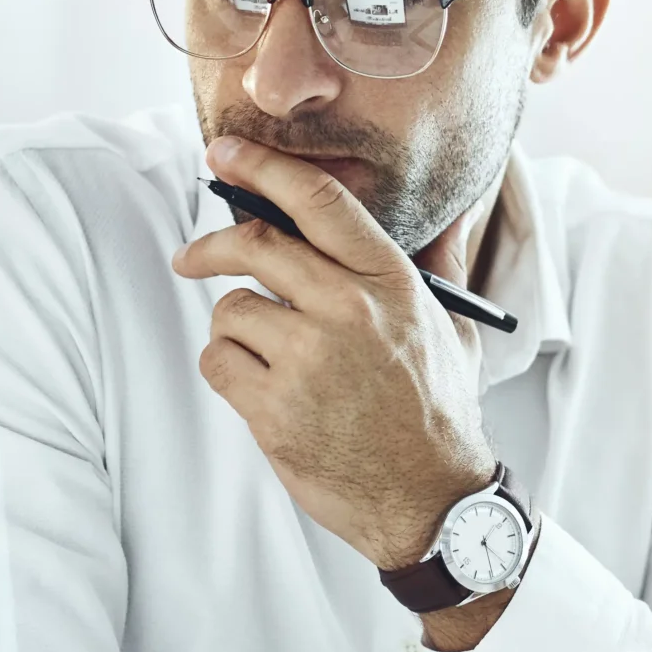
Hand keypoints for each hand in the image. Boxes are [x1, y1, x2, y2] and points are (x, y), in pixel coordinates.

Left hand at [174, 136, 493, 567]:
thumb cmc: (438, 413)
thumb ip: (440, 264)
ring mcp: (309, 360)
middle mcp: (349, 310)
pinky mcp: (275, 408)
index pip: (317, 200)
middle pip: (254, 246)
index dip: (262, 167)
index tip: (224, 152)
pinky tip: (264, 390)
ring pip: (231, 310)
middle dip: (210, 246)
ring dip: (237, 331)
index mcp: (391, 281)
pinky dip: (229, 372)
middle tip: (191, 256)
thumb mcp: (452, 327)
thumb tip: (459, 212)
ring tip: (270, 360)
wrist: (431, 499)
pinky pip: (218, 361)